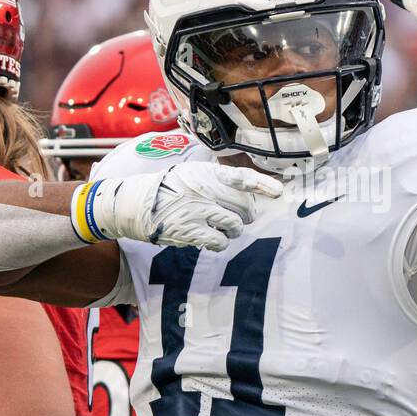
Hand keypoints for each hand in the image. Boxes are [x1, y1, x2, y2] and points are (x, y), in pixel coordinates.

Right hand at [87, 162, 283, 251]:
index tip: (279, 192)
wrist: (137, 204)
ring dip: (234, 229)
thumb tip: (246, 189)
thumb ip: (217, 179)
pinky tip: (212, 238)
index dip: (263, 185)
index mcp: (207, 174)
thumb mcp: (191, 174)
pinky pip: (219, 241)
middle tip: (243, 218)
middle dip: (247, 214)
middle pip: (244, 206)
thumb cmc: (169, 189)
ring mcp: (198, 211)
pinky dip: (220, 242)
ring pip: (234, 225)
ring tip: (225, 228)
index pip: (241, 177)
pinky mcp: (190, 230)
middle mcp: (205, 190)